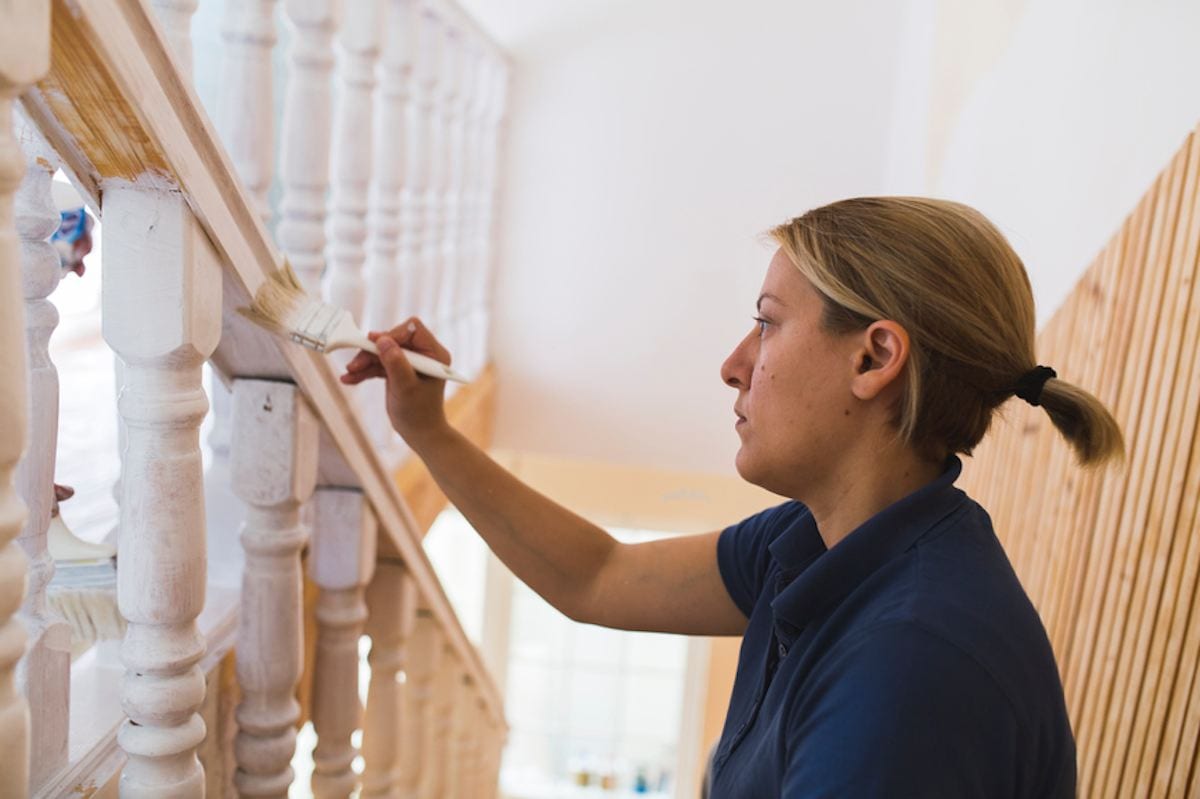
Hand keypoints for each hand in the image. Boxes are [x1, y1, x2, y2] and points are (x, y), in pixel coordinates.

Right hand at [340, 317, 451, 446]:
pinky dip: (365, 371)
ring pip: (382, 351)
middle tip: (354, 364)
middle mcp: (423, 354)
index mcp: (434, 354)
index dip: (392, 334)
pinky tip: (349, 379)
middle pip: (393, 339)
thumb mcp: (406, 388)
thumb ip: (396, 364)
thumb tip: (383, 340)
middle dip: (372, 351)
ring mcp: (409, 361)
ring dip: (365, 361)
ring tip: (349, 373)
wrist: (419, 433)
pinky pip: (379, 364)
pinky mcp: (397, 369)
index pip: (412, 329)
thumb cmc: (419, 413)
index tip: (373, 344)